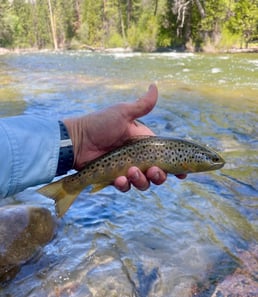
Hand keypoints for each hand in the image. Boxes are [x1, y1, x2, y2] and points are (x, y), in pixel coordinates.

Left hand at [64, 84, 185, 191]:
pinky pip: (125, 187)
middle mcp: (137, 158)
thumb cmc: (99, 124)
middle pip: (157, 173)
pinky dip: (124, 185)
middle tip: (154, 171)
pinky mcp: (115, 179)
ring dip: (142, 180)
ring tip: (132, 172)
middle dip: (159, 176)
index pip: (164, 157)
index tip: (182, 173)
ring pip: (143, 183)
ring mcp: (126, 169)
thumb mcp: (122, 112)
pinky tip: (119, 179)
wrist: (76, 140)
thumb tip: (155, 85)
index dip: (175, 166)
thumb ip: (142, 105)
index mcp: (143, 143)